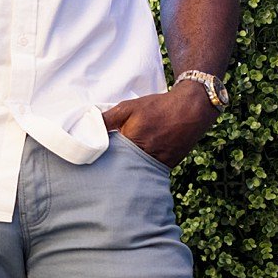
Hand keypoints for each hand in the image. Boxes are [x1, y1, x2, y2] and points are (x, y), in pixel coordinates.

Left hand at [101, 81, 220, 167]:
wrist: (191, 109)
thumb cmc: (157, 107)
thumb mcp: (128, 107)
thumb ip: (107, 119)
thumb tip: (87, 126)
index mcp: (133, 142)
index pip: (110, 156)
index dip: (102, 156)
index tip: (93, 158)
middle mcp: (146, 156)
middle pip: (123, 166)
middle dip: (114, 165)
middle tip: (103, 165)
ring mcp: (159, 163)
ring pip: (137, 170)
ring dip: (129, 167)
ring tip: (119, 165)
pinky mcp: (168, 165)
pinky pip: (150, 170)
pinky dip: (143, 168)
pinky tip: (136, 163)